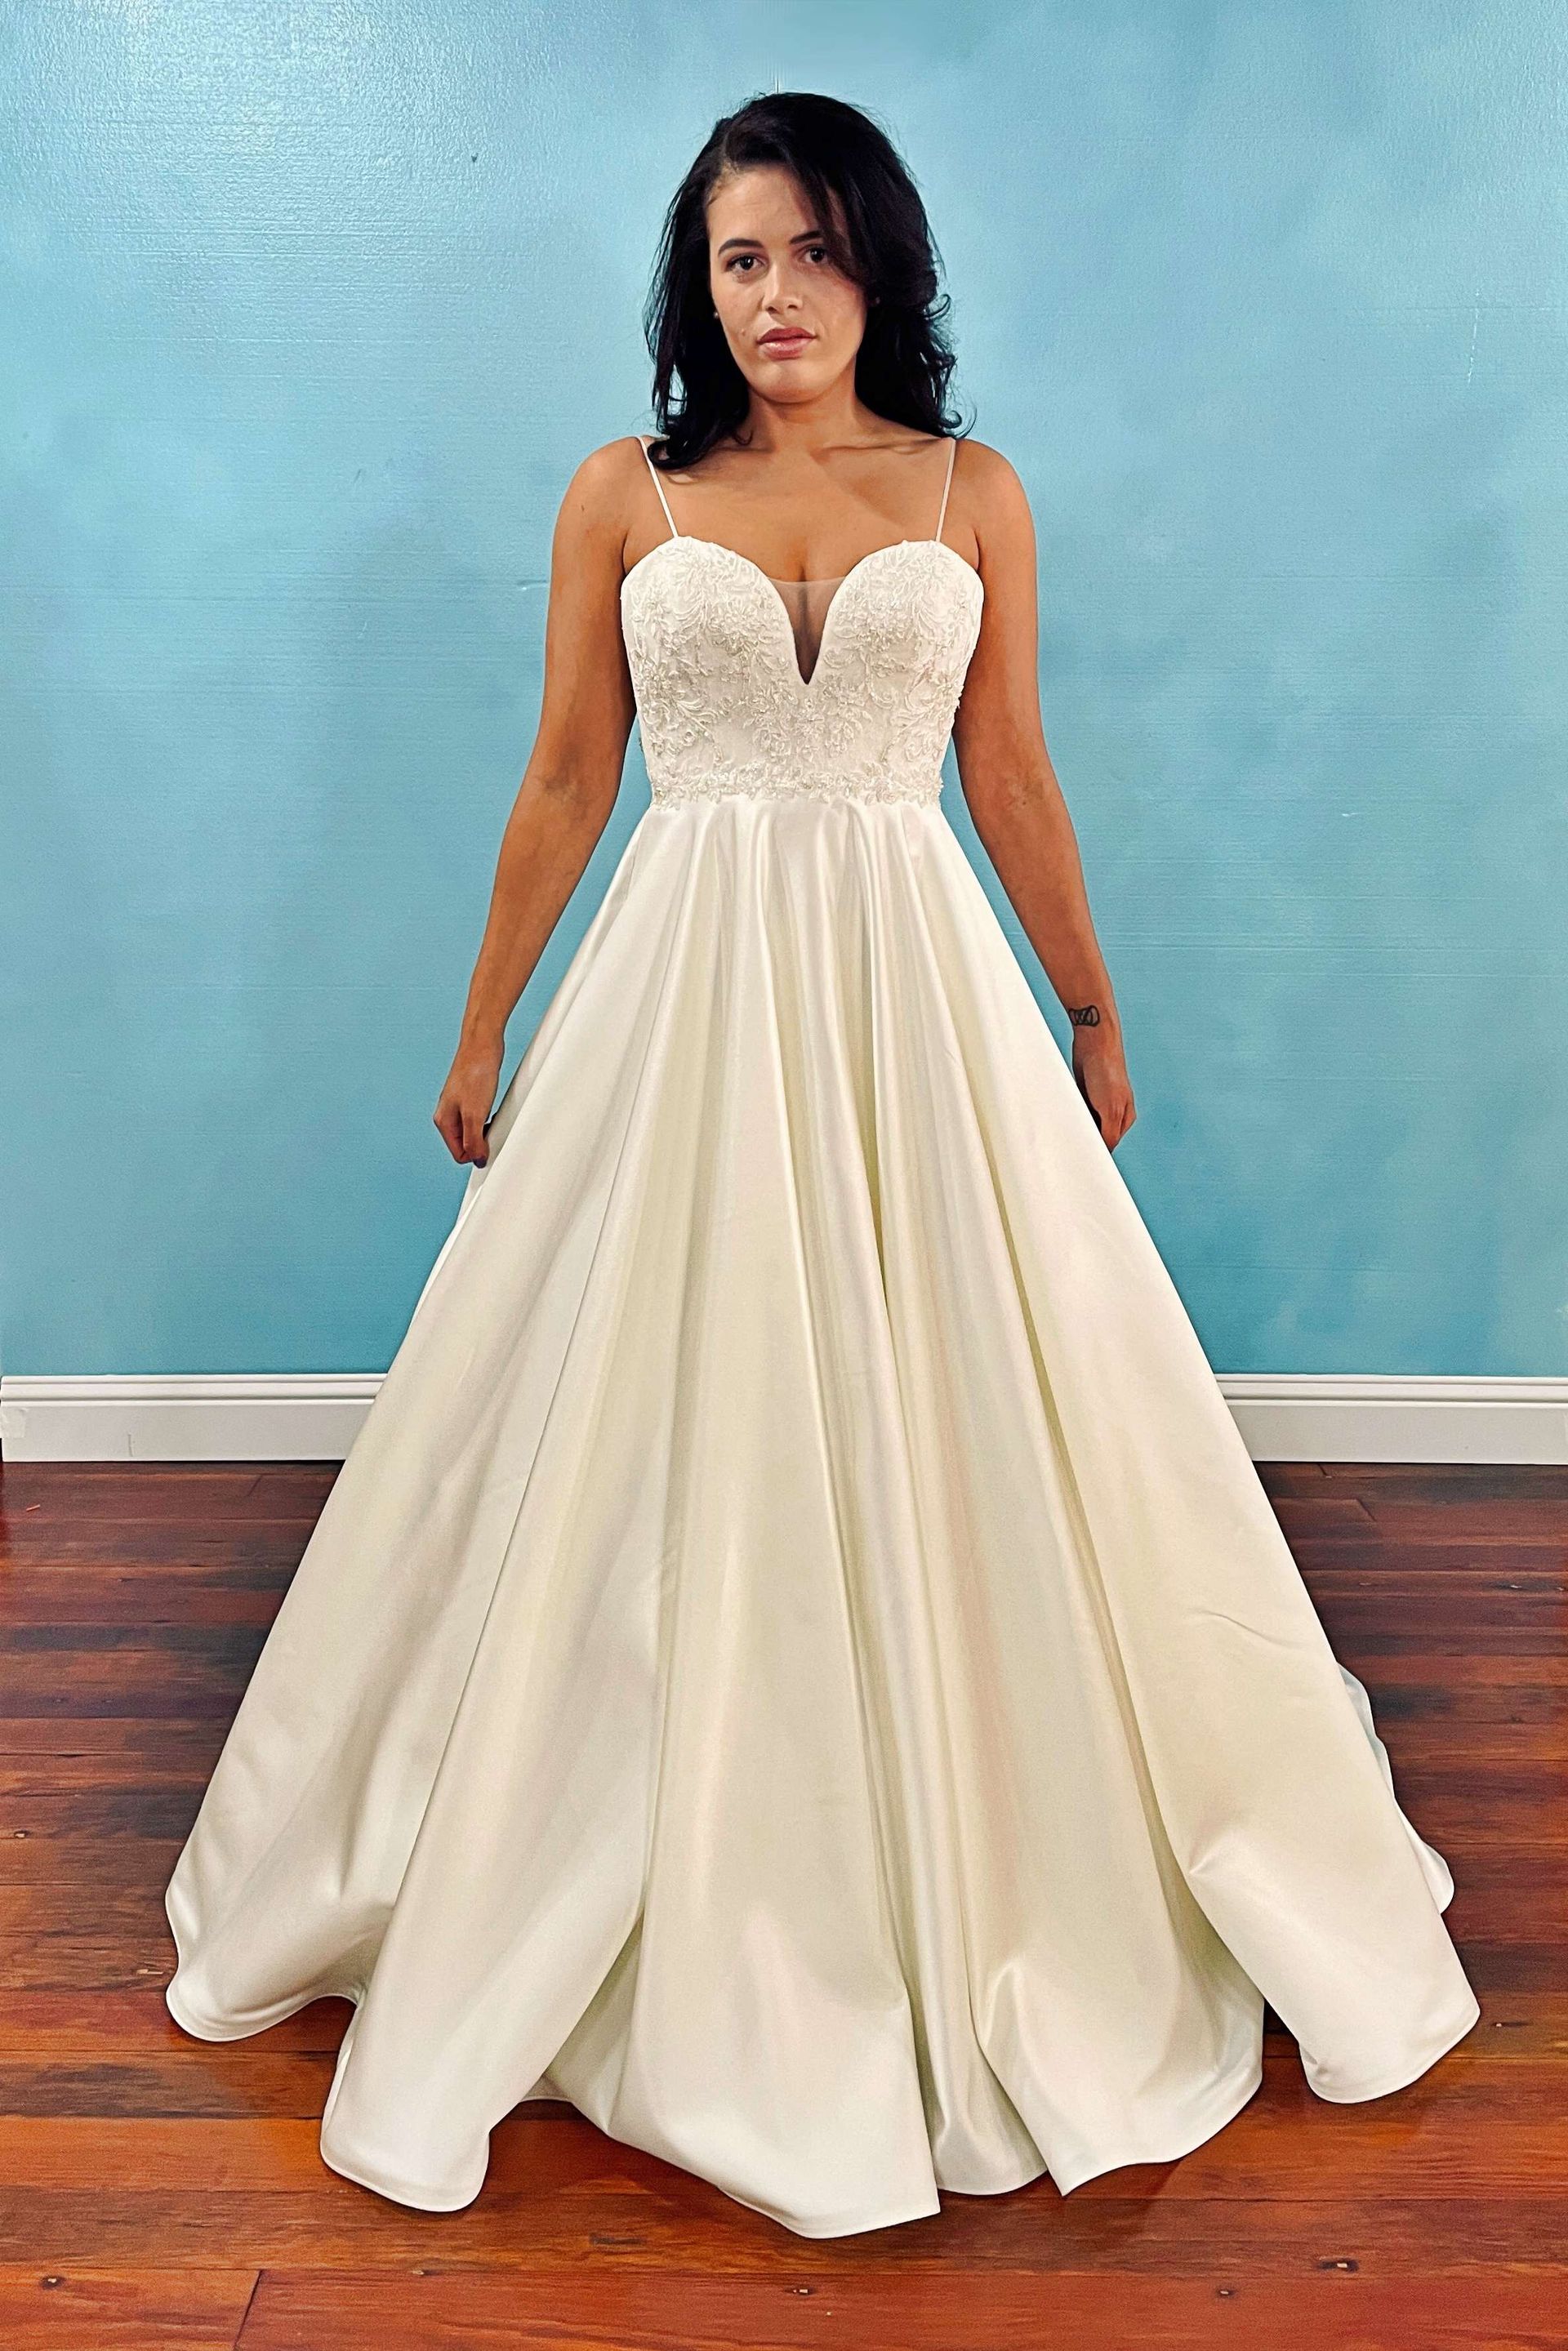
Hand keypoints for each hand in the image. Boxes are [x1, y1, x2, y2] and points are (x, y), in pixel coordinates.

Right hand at [433, 1034, 504, 1165]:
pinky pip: (480, 1118)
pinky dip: (489, 1119)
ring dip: (486, 1130)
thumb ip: (474, 1140)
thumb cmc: (476, 1075)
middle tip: (495, 1128)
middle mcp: (449, 1115)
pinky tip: (496, 1109)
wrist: (482, 1044)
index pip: (459, 1154)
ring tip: (495, 1116)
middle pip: (466, 1144)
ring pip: (474, 1131)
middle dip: (482, 1142)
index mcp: (444, 1121)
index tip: (491, 1144)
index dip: (477, 1154)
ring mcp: (459, 1105)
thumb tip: (477, 1161)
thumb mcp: (475, 1113)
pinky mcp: (471, 1097)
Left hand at [1072, 1029, 1135, 1149]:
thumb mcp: (1111, 1109)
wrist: (1094, 1042)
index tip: (1083, 1161)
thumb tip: (1105, 1154)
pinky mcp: (1083, 1094)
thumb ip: (1109, 1134)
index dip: (1098, 1153)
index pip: (1110, 1144)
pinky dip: (1069, 1114)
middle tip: (1069, 1147)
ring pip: (1084, 1124)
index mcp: (1124, 1118)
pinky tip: (1062, 1116)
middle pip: (1096, 1135)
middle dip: (1085, 1139)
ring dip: (1076, 1126)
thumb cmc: (1108, 1073)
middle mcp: (1112, 1112)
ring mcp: (1097, 1103)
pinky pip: (1075, 1111)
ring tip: (1066, 1129)